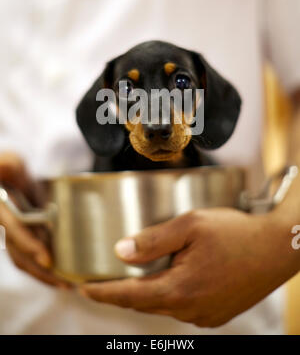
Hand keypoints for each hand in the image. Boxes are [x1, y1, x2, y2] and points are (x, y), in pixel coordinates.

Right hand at [0, 152, 69, 287]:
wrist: (2, 177)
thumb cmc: (5, 168)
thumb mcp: (8, 163)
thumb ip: (9, 166)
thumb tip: (5, 168)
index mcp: (1, 210)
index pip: (15, 230)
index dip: (30, 245)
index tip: (47, 259)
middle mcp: (2, 224)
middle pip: (19, 253)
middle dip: (41, 270)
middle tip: (65, 281)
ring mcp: (7, 232)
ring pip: (21, 259)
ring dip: (42, 274)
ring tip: (65, 284)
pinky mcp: (16, 235)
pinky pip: (24, 255)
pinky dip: (39, 266)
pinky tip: (56, 273)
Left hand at [80, 206, 299, 326]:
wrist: (277, 249)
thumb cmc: (236, 233)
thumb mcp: (190, 225)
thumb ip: (153, 240)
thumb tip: (121, 252)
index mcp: (180, 288)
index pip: (129, 296)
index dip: (103, 292)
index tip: (83, 288)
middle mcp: (190, 309)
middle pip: (144, 303)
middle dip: (123, 291)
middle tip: (105, 278)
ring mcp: (205, 315)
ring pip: (163, 305)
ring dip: (148, 292)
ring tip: (137, 274)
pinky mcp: (217, 314)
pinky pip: (182, 307)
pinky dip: (169, 294)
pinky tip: (172, 277)